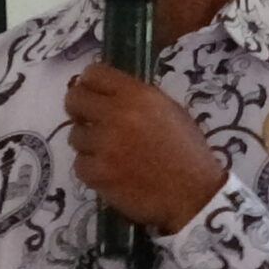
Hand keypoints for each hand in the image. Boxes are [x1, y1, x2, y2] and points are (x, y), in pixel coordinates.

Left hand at [63, 63, 229, 233]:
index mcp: (138, 95)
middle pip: (74, 100)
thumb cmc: (188, 152)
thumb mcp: (170, 111)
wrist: (193, 195)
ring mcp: (105, 145)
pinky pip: (79, 164)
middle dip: (79, 109)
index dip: (89, 82)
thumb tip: (107, 94)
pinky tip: (110, 172)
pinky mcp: (98, 173)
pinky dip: (91, 169)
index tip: (91, 92)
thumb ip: (138, 98)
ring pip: (75, 135)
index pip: (94, 73)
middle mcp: (117, 115)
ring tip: (109, 153)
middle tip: (88, 120)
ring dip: (88, 143)